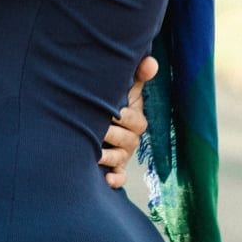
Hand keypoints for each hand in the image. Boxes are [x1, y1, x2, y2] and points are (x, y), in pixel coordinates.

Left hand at [100, 55, 158, 187]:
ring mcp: (123, 154)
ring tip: (96, 154)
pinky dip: (115, 180)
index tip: (109, 111)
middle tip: (98, 129)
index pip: (133, 119)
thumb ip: (137, 75)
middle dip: (112, 134)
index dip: (122, 116)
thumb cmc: (112, 99)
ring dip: (110, 157)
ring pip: (121, 158)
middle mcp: (131, 138)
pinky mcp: (115, 168)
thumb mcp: (125, 87)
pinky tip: (106, 179)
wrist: (89, 115)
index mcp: (135, 119)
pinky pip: (120, 177)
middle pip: (127, 140)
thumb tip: (151, 61)